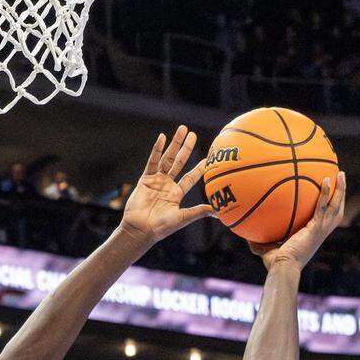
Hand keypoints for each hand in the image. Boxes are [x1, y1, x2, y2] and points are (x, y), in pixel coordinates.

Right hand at [121, 127, 211, 249]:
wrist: (141, 230)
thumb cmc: (161, 227)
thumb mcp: (183, 218)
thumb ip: (199, 212)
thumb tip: (218, 212)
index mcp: (176, 193)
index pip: (190, 177)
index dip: (199, 168)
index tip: (208, 158)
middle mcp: (167, 184)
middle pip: (179, 162)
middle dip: (186, 148)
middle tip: (193, 134)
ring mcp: (156, 180)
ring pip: (167, 158)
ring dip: (175, 143)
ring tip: (182, 129)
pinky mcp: (145, 178)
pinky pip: (152, 161)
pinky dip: (157, 149)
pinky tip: (162, 138)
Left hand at [252, 169, 346, 270]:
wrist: (282, 268)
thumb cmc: (275, 264)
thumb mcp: (267, 249)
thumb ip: (259, 242)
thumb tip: (246, 235)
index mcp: (313, 236)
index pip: (325, 219)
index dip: (329, 207)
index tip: (329, 194)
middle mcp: (320, 233)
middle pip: (336, 211)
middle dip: (340, 194)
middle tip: (340, 178)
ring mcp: (320, 231)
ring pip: (335, 207)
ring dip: (340, 190)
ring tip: (341, 174)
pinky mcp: (316, 229)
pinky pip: (323, 207)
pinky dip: (325, 193)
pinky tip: (326, 180)